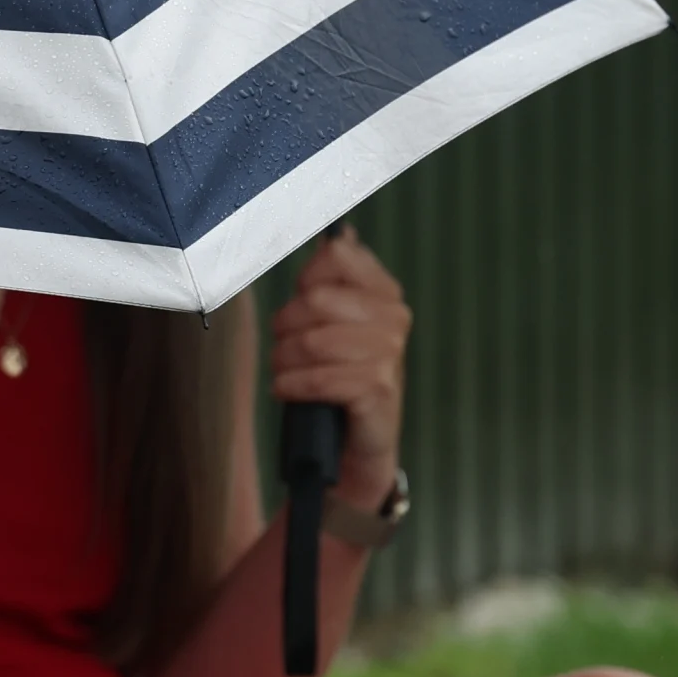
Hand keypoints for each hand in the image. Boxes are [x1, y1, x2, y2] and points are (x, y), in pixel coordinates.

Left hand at [269, 228, 409, 502]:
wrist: (357, 444)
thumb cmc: (338, 378)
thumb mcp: (334, 324)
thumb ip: (332, 279)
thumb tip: (338, 232)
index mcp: (384, 292)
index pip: (336, 255)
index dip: (305, 280)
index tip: (302, 305)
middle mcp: (393, 318)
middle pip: (314, 300)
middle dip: (285, 328)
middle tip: (285, 349)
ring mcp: (389, 353)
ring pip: (310, 341)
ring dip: (283, 362)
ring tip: (285, 373)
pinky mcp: (378, 388)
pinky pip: (317, 377)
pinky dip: (292, 386)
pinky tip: (288, 391)